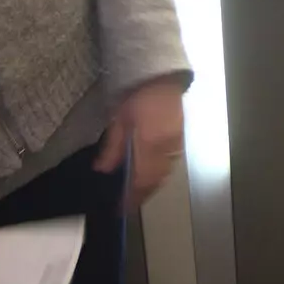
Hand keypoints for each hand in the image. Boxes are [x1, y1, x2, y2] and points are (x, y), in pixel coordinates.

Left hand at [95, 77, 185, 210]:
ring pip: (164, 175)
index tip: (120, 207)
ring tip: (137, 192)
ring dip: (151, 186)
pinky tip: (150, 175)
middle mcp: (166, 147)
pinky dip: (160, 174)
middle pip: (154, 181)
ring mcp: (176, 144)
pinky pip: (171, 165)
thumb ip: (112, 148)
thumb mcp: (118, 120)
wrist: (160, 76)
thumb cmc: (136, 93)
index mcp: (149, 143)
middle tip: (127, 203)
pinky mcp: (180, 139)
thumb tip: (103, 170)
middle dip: (141, 194)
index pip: (140, 180)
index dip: (130, 197)